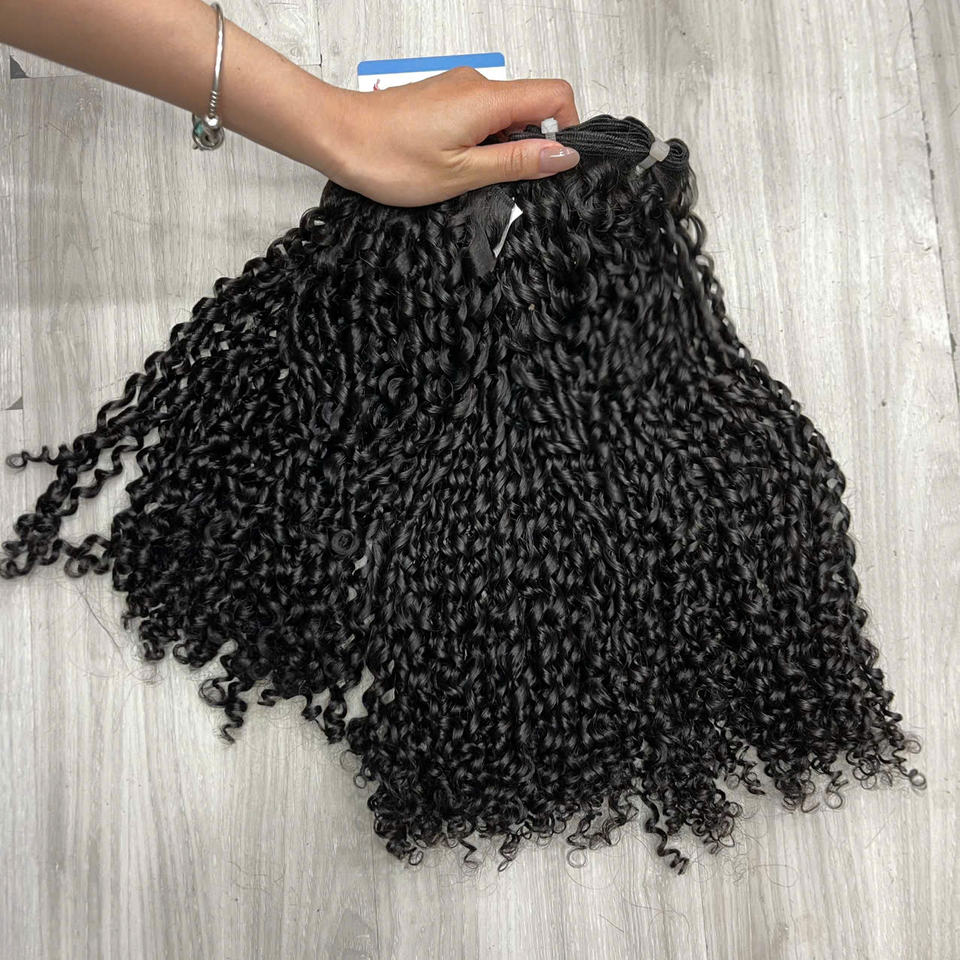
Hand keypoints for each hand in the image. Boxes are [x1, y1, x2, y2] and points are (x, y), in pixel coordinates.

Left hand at [320, 66, 581, 205]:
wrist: (336, 137)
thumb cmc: (388, 158)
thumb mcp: (461, 173)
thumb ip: (516, 162)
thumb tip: (563, 155)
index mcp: (487, 100)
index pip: (555, 95)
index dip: (566, 129)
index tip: (553, 164)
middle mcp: (476, 85)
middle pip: (531, 107)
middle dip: (529, 146)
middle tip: (501, 182)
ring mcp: (458, 90)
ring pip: (503, 116)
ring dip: (500, 148)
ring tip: (468, 176)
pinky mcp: (442, 100)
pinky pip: (479, 117)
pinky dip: (479, 143)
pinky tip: (453, 166)